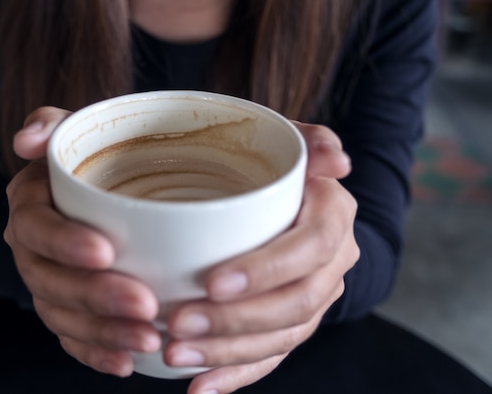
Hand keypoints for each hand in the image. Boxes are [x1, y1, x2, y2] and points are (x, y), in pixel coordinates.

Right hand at [4, 107, 160, 376]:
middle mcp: (30, 248)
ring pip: (62, 316)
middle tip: (145, 306)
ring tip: (150, 340)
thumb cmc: (97, 157)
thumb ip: (52, 124)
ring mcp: (46, 282)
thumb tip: (26, 140)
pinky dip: (96, 353)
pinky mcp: (64, 310)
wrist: (108, 186)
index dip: (65, 242)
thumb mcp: (78, 129)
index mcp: (30, 205)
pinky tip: (126, 363)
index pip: (36, 226)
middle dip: (96, 297)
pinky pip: (72, 339)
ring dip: (104, 332)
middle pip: (50, 280)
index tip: (106, 251)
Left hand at [163, 122, 358, 393]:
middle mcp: (333, 262)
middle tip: (178, 324)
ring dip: (228, 352)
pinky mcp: (293, 324)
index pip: (311, 247)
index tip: (212, 282)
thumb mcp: (286, 142)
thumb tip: (336, 160)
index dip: (266, 270)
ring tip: (175, 354)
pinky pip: (271, 358)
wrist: (291, 203)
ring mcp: (316, 297)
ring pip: (282, 338)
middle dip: (236, 320)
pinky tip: (199, 388)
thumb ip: (308, 140)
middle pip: (297, 303)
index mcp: (332, 216)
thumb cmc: (274, 169)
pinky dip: (235, 375)